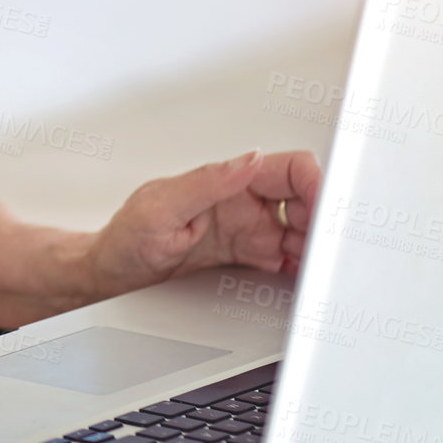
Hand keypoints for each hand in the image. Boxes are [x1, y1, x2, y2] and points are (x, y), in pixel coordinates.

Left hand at [86, 149, 322, 300]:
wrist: (114, 272)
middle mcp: (245, 202)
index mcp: (229, 181)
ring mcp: (250, 231)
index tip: (326, 214)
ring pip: (304, 234)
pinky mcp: (248, 258)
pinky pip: (289, 260)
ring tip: (320, 274)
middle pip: (308, 202)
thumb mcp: (160, 207)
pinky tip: (304, 283)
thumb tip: (249, 159)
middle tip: (329, 254)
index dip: (317, 186)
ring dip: (317, 251)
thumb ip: (206, 182)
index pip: (292, 169)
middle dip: (324, 224)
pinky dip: (303, 270)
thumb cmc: (127, 237)